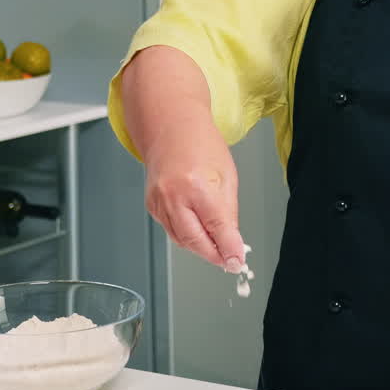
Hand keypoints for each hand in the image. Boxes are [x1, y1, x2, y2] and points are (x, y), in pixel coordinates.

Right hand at [142, 119, 245, 270]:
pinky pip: (171, 231)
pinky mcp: (151, 207)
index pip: (216, 227)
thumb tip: (233, 241)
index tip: (238, 261)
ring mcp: (158, 202)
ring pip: (181, 240)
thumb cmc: (200, 143)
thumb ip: (229, 212)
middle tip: (230, 260)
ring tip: (218, 246)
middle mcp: (173, 196)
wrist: (169, 128)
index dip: (229, 249)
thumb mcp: (227, 175)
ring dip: (201, 248)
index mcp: (196, 185)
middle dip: (214, 255)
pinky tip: (199, 231)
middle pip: (194, 241)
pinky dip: (187, 236)